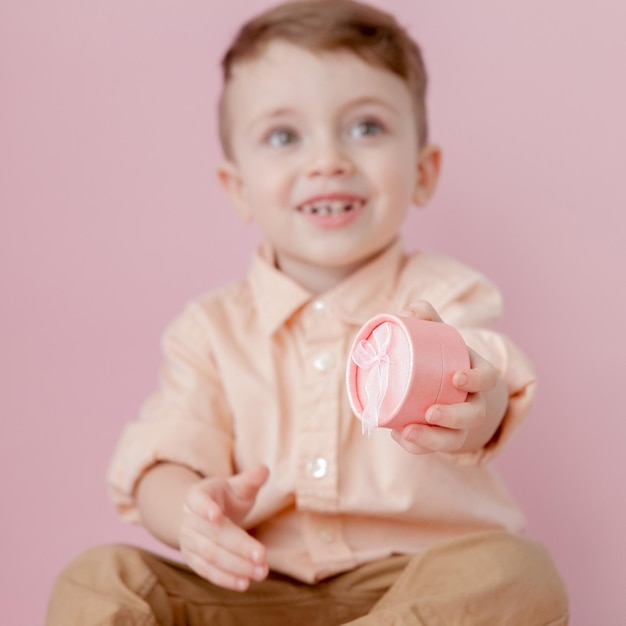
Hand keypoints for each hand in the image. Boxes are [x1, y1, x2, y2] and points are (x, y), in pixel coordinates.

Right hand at [179, 464, 269, 591]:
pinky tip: (244, 583)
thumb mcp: (237, 486)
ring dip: (236, 566)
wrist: (205, 515)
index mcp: (198, 495)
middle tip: (262, 556)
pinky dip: (225, 579)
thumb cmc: (226, 497)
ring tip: (261, 572)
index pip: (199, 501)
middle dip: (238, 547)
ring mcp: (189, 541)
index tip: (217, 515)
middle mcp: (189, 519)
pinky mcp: (193, 560)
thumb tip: (264, 470)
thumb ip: (250, 480)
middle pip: (213, 535)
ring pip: (211, 556)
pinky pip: (207, 571)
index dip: (206, 508)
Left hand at [391, 301, 504, 454]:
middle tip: (430, 412)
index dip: (476, 380)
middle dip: (454, 417)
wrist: (436, 384)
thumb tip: (411, 311)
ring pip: (457, 439)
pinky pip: (433, 449)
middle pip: (475, 415)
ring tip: (408, 431)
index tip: (456, 378)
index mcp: (476, 374)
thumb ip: (425, 318)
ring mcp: (459, 424)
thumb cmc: (437, 357)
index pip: (489, 378)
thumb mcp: (434, 336)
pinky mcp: (442, 437)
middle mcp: (473, 402)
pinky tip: (398, 435)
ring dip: (434, 439)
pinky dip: (416, 446)